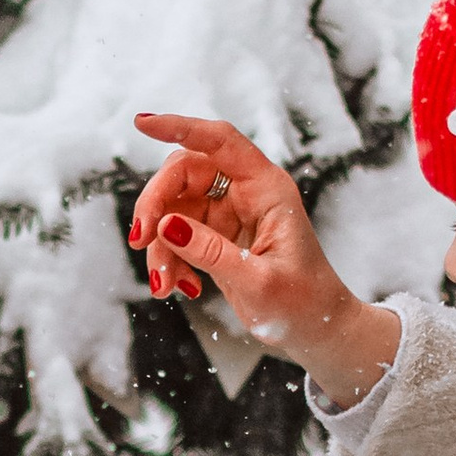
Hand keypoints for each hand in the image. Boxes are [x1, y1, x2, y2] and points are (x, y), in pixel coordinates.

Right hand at [129, 114, 399, 407]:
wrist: (316, 331)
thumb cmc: (301, 304)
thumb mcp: (257, 282)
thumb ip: (211, 252)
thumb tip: (165, 224)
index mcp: (267, 188)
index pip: (220, 142)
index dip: (180, 127)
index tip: (142, 124)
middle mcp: (246, 192)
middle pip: (184, 173)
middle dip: (155, 206)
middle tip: (139, 242)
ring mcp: (229, 213)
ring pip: (174, 208)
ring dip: (160, 245)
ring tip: (164, 286)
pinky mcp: (215, 236)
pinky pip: (177, 235)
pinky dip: (169, 260)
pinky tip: (180, 287)